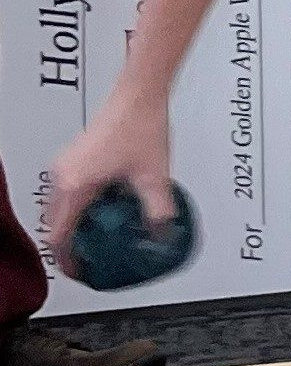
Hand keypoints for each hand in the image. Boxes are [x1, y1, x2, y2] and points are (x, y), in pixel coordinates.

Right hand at [43, 95, 173, 278]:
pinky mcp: (74, 157)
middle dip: (70, 243)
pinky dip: (78, 205)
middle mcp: (64, 175)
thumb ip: (158, 211)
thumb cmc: (140, 124)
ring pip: (59, 206)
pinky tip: (102, 207)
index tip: (77, 271)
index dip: (66, 258)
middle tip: (89, 257)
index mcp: (76, 184)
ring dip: (74, 223)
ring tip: (97, 236)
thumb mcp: (155, 177)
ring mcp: (66, 164)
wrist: (138, 94)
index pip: (59, 234)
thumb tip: (161, 234)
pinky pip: (67, 190)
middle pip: (54, 223)